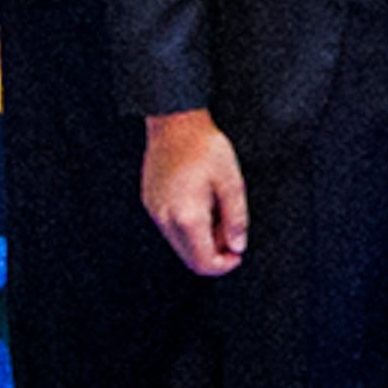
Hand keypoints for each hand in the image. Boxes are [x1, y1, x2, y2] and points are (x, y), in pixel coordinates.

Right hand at [140, 109, 247, 276]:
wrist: (175, 121)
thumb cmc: (205, 147)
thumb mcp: (231, 181)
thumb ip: (236, 219)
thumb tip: (237, 246)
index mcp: (187, 217)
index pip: (203, 262)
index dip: (223, 265)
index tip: (237, 253)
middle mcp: (165, 219)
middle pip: (189, 258)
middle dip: (213, 252)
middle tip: (230, 230)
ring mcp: (154, 211)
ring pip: (178, 243)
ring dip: (200, 239)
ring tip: (216, 210)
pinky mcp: (150, 201)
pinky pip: (169, 226)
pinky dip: (187, 226)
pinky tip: (200, 202)